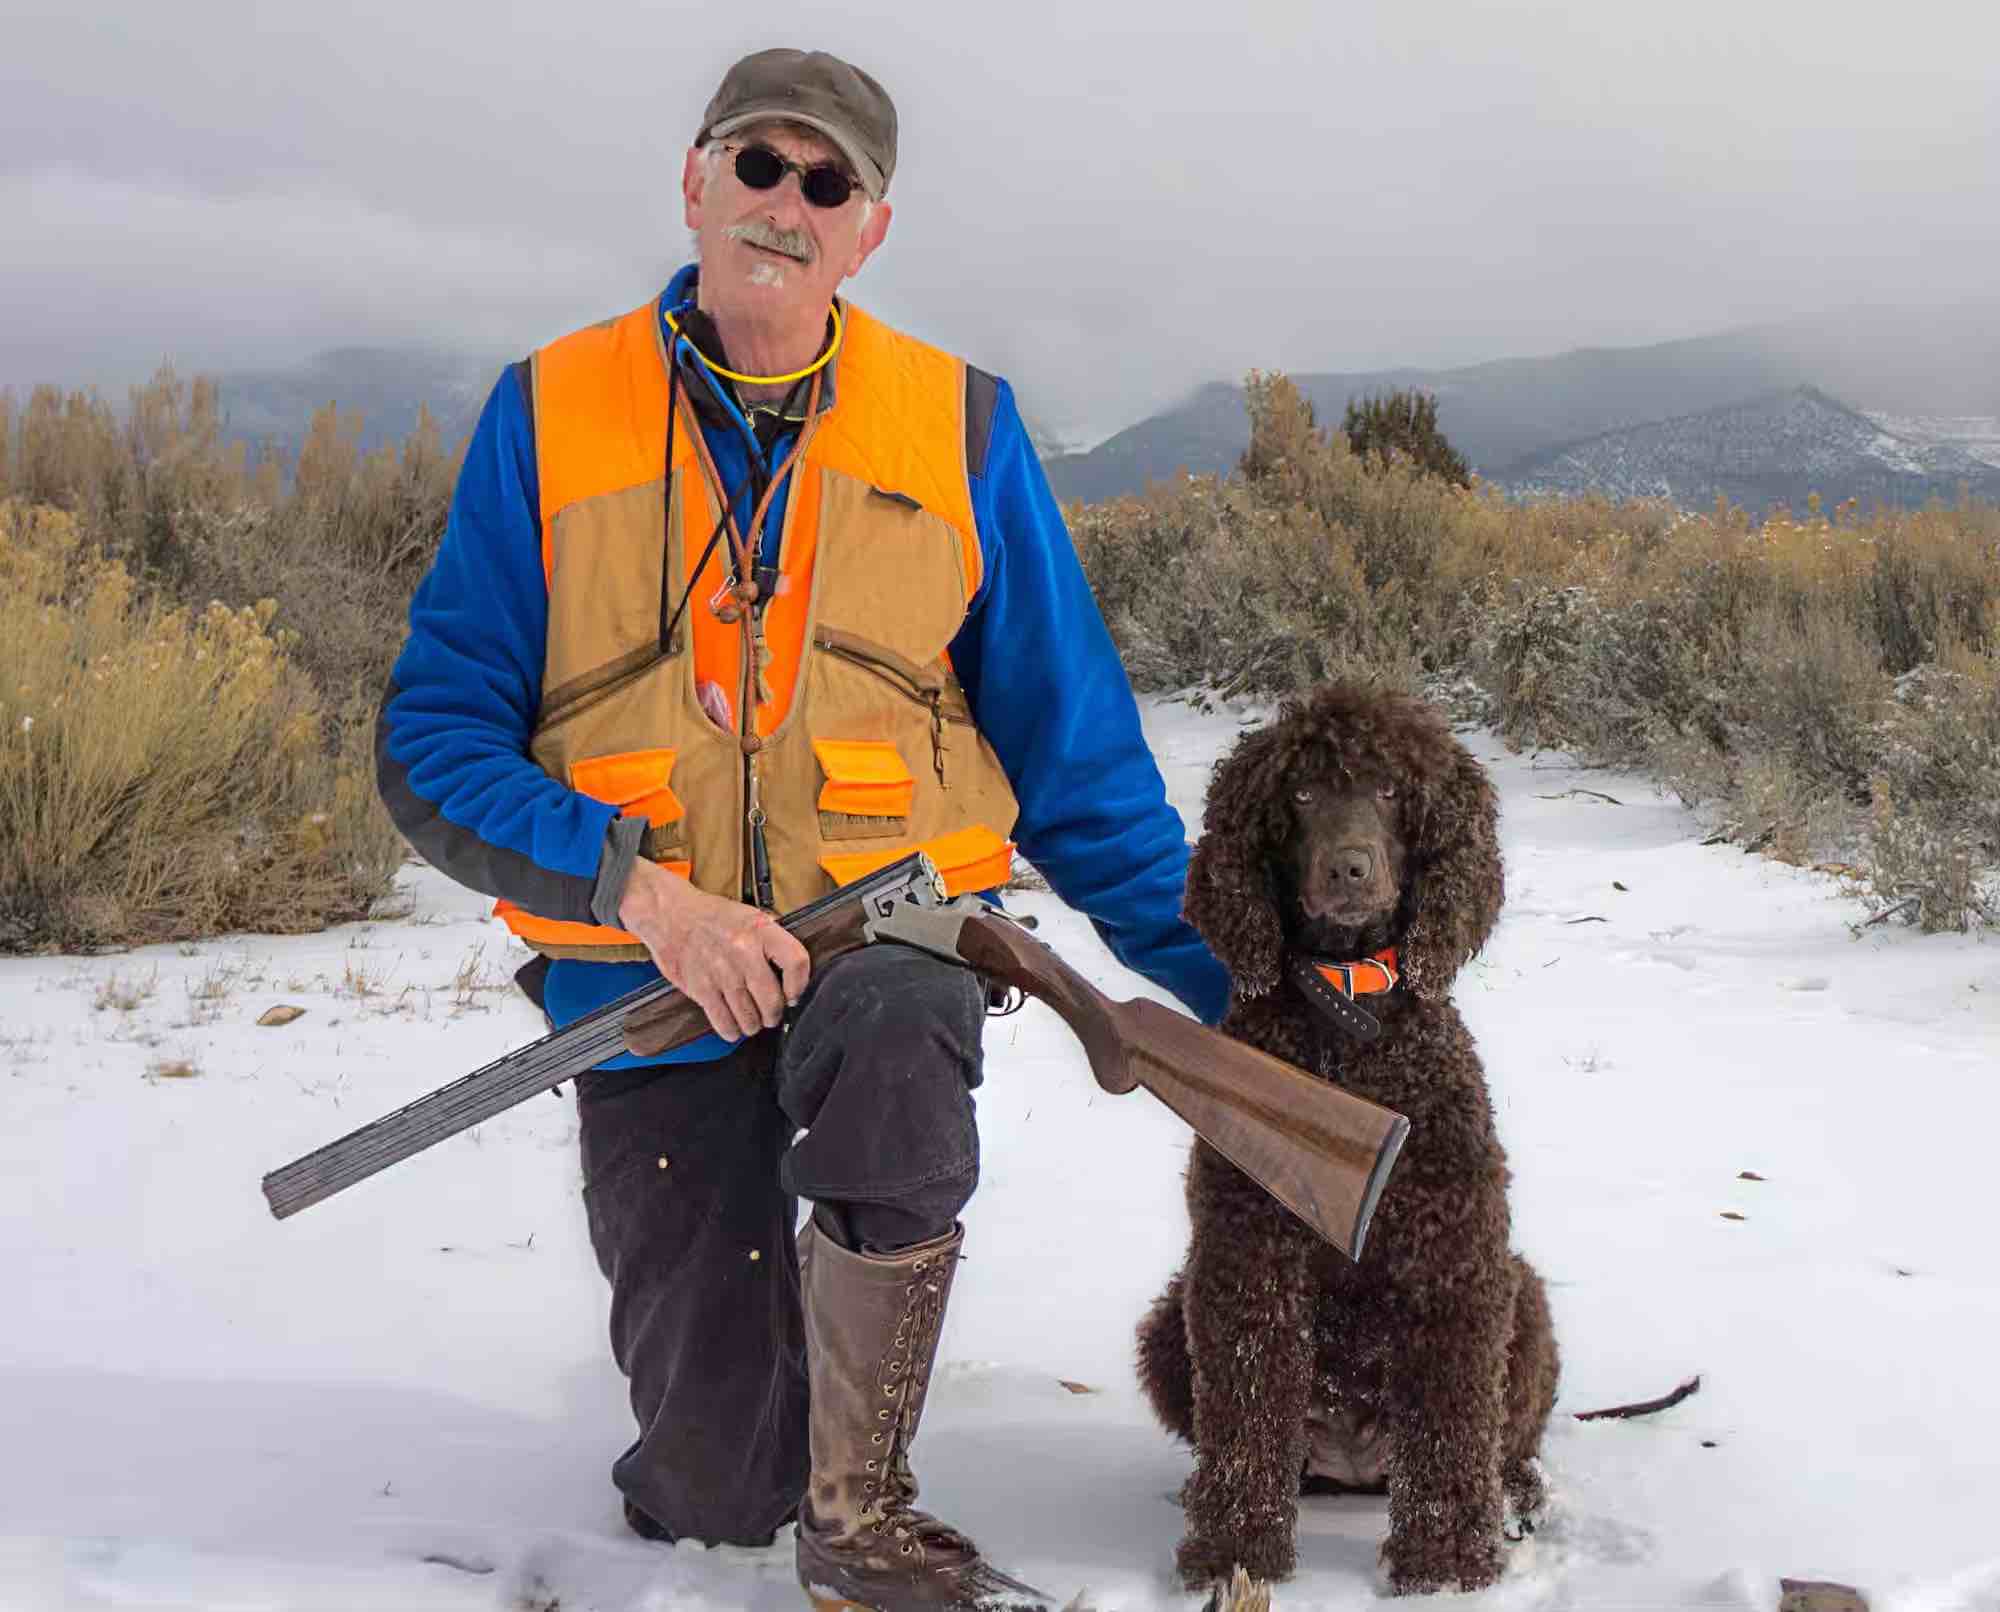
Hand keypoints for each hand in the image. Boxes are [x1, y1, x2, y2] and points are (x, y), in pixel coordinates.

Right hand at [617, 858, 810, 1040]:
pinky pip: (723, 1021)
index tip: (794, 993)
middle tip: (772, 1014)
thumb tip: (794, 970)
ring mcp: (721, 973)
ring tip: (753, 1020)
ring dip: (754, 1024)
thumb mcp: (750, 916)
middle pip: (773, 1000)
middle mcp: (743, 952)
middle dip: (775, 1014)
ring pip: (749, 1017)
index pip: (796, 962)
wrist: (670, 914)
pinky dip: (731, 1030)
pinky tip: (734, 1026)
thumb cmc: (712, 916)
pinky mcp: (701, 989)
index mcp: (760, 931)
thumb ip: (773, 940)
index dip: (800, 984)